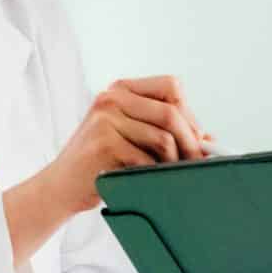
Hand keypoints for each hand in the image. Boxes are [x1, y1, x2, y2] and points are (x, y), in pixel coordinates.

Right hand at [34, 76, 215, 216]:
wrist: (60, 185)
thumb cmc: (101, 161)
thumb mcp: (130, 136)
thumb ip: (163, 130)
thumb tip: (211, 140)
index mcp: (122, 89)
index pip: (172, 86)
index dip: (190, 114)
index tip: (197, 139)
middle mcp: (112, 98)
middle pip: (172, 112)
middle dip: (191, 142)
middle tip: (196, 163)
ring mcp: (106, 119)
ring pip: (164, 137)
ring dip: (175, 161)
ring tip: (171, 174)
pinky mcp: (103, 143)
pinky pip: (147, 159)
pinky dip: (155, 173)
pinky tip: (148, 180)